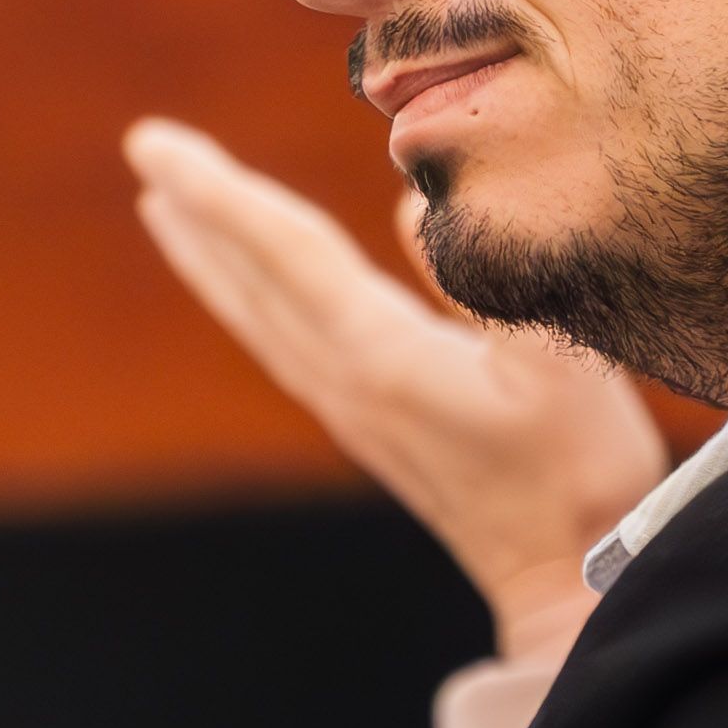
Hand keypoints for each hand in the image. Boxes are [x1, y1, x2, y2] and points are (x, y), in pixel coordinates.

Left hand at [124, 117, 665, 659]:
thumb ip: (480, 275)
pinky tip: (253, 291)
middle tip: (146, 148)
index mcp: (381, 357)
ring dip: (213, 258)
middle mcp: (347, 383)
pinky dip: (251, 301)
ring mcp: (352, 411)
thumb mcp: (557, 362)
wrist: (572, 585)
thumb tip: (408, 200)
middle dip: (199, 210)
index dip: (218, 189)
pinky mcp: (371, 428)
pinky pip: (284, 345)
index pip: (284, 251)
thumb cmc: (580, 471)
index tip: (151, 143)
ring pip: (260, 316)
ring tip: (168, 210)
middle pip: (252, 280)